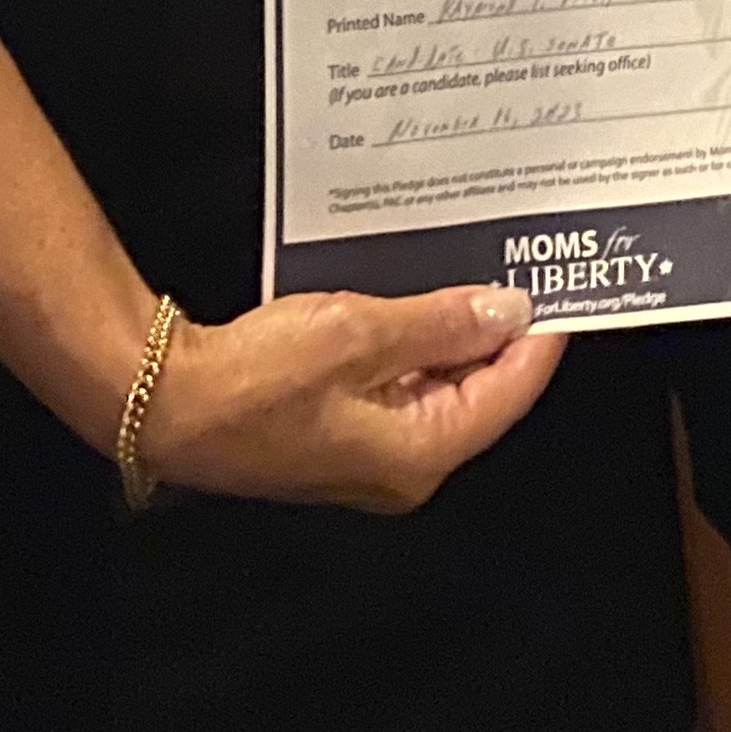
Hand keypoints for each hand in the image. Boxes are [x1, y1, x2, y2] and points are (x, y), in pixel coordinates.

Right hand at [138, 283, 564, 513]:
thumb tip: (509, 308)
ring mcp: (368, 451)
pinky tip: (416, 297)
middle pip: (478, 393)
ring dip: (455, 333)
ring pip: (439, 386)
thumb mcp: (358, 334)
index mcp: (419, 454)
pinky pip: (399, 384)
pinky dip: (415, 342)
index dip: (539, 338)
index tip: (562, 285)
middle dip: (500, 332)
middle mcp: (403, 465)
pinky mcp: (339, 430)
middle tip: (525, 266)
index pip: (507, 394)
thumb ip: (439, 323)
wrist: (167, 402)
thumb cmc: (257, 378)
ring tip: (478, 269)